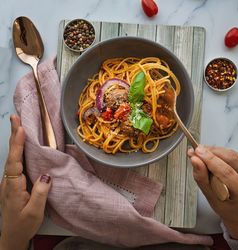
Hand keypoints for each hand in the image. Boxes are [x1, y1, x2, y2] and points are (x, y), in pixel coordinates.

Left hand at [0, 115, 51, 249]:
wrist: (11, 238)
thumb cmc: (22, 225)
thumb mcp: (34, 212)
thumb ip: (40, 192)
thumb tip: (46, 174)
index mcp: (12, 187)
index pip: (15, 162)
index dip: (18, 145)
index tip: (21, 129)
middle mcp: (8, 181)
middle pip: (11, 155)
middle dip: (14, 136)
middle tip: (15, 118)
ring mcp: (10, 181)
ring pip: (13, 157)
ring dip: (16, 140)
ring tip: (19, 126)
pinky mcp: (14, 183)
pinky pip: (16, 162)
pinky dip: (18, 150)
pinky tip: (22, 145)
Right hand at [188, 145, 237, 239]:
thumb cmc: (228, 208)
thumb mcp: (212, 200)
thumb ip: (202, 180)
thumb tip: (195, 161)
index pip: (228, 174)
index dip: (210, 161)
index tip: (196, 154)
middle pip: (233, 159)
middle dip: (212, 152)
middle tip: (197, 151)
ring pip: (234, 155)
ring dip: (215, 151)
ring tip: (201, 153)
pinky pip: (234, 155)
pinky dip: (220, 153)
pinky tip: (210, 155)